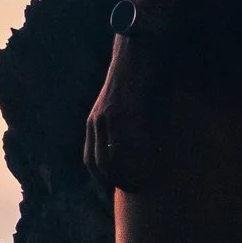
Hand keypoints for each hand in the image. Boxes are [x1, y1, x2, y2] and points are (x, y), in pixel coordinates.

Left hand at [84, 38, 163, 191]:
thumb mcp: (121, 106)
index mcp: (93, 122)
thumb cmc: (134, 79)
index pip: (90, 159)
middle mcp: (97, 122)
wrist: (135, 52)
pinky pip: (131, 141)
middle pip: (100, 163)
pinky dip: (140, 158)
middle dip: (116, 181)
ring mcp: (110, 116)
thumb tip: (132, 149)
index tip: (116, 189)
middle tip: (134, 190)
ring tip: (143, 184)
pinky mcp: (126, 110)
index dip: (102, 178)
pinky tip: (152, 165)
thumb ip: (121, 127)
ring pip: (114, 156)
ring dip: (128, 174)